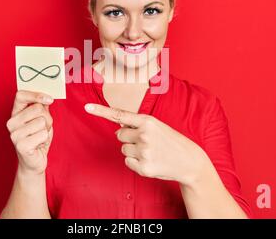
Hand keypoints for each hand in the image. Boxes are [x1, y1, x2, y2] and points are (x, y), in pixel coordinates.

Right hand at [6, 90, 53, 175]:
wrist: (34, 161)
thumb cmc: (38, 139)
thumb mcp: (41, 119)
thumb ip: (42, 107)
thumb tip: (47, 96)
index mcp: (15, 113)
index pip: (20, 95)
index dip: (36, 95)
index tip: (49, 99)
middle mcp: (11, 123)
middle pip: (37, 108)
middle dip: (47, 118)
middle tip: (43, 128)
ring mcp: (14, 134)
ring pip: (42, 122)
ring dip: (46, 130)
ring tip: (39, 137)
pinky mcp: (21, 145)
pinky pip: (43, 134)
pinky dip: (45, 139)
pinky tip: (38, 144)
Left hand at [84, 103, 209, 186]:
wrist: (189, 161)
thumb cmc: (170, 141)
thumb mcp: (157, 126)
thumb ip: (137, 124)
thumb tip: (118, 126)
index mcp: (147, 121)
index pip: (119, 115)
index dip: (101, 111)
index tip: (86, 107)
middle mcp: (144, 135)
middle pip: (119, 135)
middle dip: (129, 138)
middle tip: (147, 142)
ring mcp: (143, 152)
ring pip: (123, 149)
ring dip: (133, 151)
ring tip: (151, 152)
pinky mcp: (143, 168)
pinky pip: (127, 162)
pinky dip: (135, 163)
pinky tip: (150, 161)